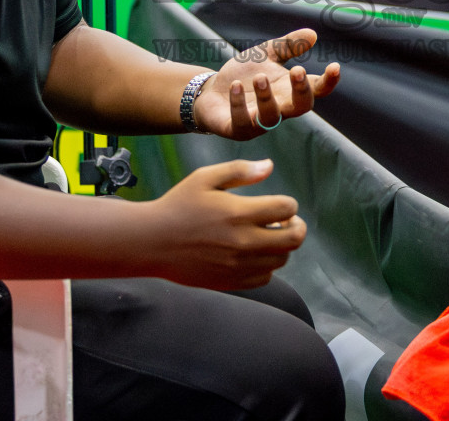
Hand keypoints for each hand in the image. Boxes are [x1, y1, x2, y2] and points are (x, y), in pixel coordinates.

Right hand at [149, 159, 305, 288]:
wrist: (152, 242)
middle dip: (296, 227)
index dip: (289, 205)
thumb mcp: (204, 178)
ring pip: (281, 260)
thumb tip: (269, 166)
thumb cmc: (178, 205)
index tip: (280, 206)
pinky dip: (266, 266)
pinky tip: (253, 254)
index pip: (287, 209)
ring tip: (266, 237)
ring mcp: (239, 265)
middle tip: (285, 222)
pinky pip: (265, 278)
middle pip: (293, 239)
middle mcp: (244, 242)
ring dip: (281, 246)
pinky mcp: (232, 282)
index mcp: (239, 213)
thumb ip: (239, 170)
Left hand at [192, 29, 340, 139]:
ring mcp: (259, 122)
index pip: (316, 89)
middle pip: (301, 106)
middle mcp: (280, 108)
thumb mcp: (267, 54)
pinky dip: (239, 104)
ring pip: (271, 117)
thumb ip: (288, 45)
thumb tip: (313, 34)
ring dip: (267, 98)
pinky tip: (236, 86)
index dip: (328, 81)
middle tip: (297, 70)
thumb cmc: (245, 75)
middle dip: (302, 90)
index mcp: (289, 90)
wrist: (211, 91)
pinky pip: (242, 122)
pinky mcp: (237, 129)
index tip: (335, 66)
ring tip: (261, 77)